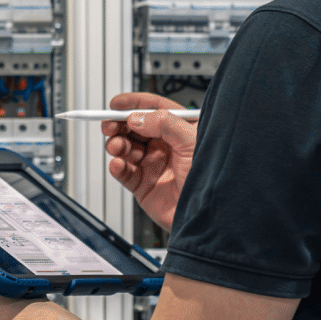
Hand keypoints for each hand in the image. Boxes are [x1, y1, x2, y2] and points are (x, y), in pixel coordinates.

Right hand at [102, 92, 197, 231]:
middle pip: (134, 127)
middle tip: (110, 126)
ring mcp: (153, 164)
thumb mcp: (191, 141)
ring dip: (116, 144)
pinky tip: (118, 164)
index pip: (154, 109)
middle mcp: (165, 145)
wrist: (207, 215)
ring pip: (125, 148)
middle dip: (119, 124)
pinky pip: (124, 172)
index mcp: (180, 129)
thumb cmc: (211, 179)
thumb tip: (137, 118)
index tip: (116, 104)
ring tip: (116, 147)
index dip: (133, 104)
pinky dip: (117, 166)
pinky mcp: (143, 185)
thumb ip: (164, 123)